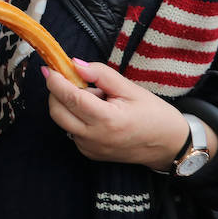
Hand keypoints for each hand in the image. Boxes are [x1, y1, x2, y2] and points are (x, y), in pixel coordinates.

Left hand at [44, 59, 216, 169]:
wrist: (169, 145)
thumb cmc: (154, 115)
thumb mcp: (131, 89)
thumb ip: (102, 75)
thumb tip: (74, 64)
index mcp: (108, 120)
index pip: (72, 98)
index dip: (56, 81)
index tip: (48, 68)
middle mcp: (94, 138)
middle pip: (58, 111)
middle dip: (59, 92)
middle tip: (80, 82)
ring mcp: (89, 148)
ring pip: (63, 121)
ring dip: (70, 105)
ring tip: (97, 100)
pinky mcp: (88, 153)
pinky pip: (71, 130)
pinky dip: (77, 118)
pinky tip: (98, 114)